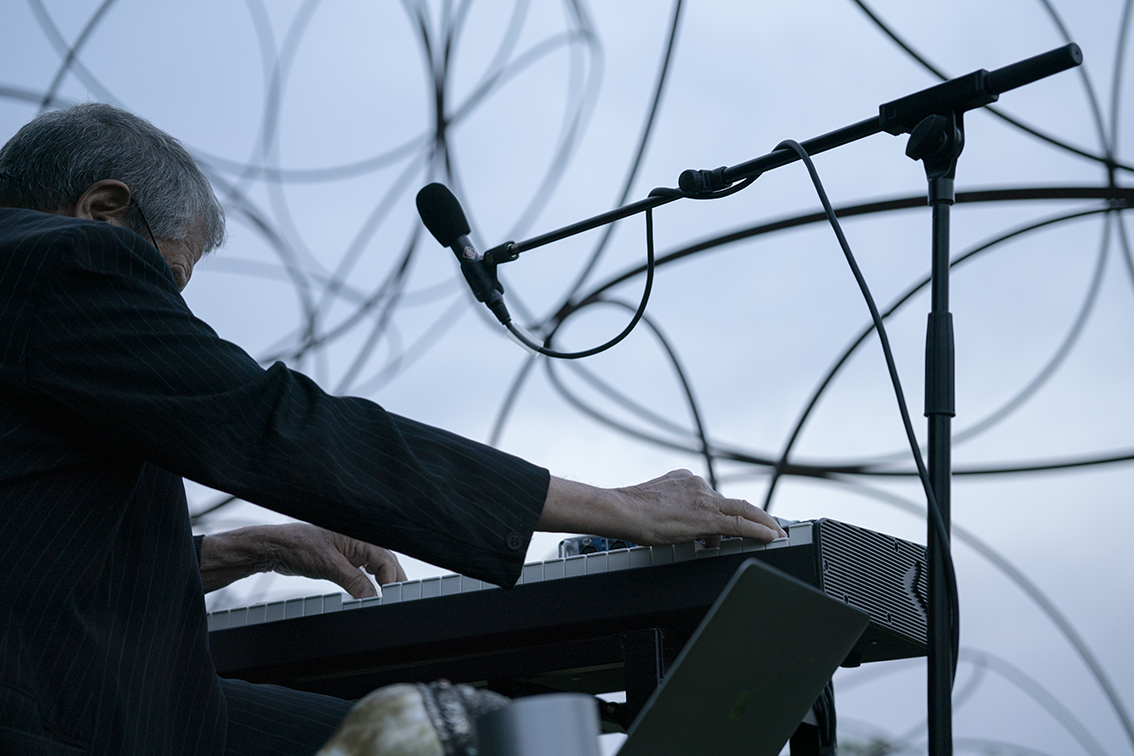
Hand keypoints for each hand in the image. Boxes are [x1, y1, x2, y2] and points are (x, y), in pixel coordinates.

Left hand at [199, 523, 406, 597]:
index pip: (386, 560)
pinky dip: (368, 582)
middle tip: (397, 598)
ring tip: (387, 597)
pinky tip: (369, 591)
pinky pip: (362, 571)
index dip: (392, 579)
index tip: (392, 596)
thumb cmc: (298, 545)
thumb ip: (353, 580)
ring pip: (375, 567)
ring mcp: (350, 551)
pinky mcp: (342, 560)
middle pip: (385, 562)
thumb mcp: (329, 565)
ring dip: (382, 581)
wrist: (276, 547)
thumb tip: (371, 596)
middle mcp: (357, 543)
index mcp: (359, 538)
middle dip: (393, 580)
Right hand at [536, 469, 786, 545]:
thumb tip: (684, 529)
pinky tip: (772, 538)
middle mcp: (698, 485)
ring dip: (761, 525)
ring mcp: (705, 499)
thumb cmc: (631, 512)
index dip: (732, 509)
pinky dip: (760, 530)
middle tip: (773, 528)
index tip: (741, 519)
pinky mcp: (708, 516)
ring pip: (743, 510)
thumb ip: (674, 509)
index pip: (716, 497)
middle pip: (736, 502)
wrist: (623, 510)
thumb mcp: (657, 505)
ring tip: (773, 537)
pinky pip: (741, 523)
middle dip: (758, 516)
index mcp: (685, 481)